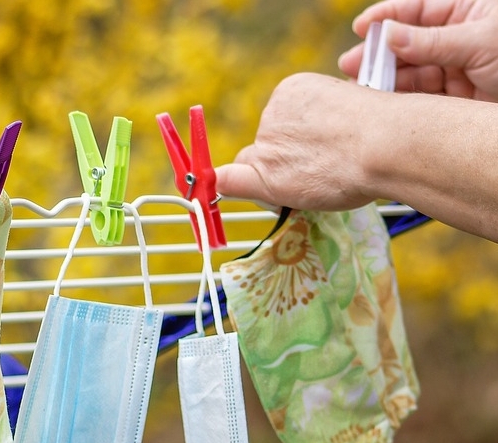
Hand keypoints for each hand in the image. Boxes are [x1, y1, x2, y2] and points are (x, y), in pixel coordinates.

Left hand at [215, 73, 381, 209]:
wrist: (386, 143)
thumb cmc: (383, 130)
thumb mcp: (350, 106)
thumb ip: (322, 122)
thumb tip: (319, 140)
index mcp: (294, 89)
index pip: (280, 122)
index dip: (293, 141)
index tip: (313, 150)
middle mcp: (273, 112)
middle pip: (265, 144)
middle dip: (282, 160)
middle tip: (321, 170)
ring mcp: (267, 141)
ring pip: (256, 165)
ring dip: (276, 177)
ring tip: (320, 179)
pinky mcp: (264, 170)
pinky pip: (231, 180)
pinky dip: (225, 185)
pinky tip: (218, 190)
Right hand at [339, 0, 497, 100]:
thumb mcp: (481, 42)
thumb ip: (431, 41)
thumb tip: (387, 35)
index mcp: (470, 9)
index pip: (419, 7)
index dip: (388, 16)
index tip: (362, 28)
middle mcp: (460, 36)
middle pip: (408, 42)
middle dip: (379, 53)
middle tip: (350, 66)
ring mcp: (458, 67)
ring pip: (411, 71)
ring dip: (385, 80)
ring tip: (360, 90)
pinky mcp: (457, 98)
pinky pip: (422, 96)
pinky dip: (401, 101)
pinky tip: (382, 104)